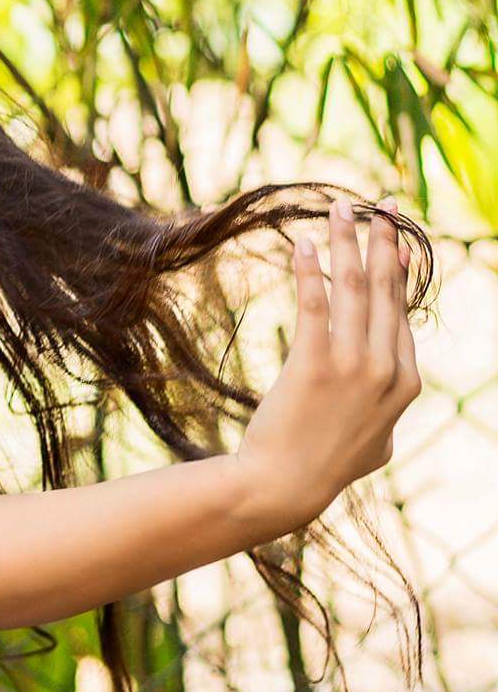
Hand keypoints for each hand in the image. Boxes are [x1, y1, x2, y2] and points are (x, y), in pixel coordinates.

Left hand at [234, 196, 421, 538]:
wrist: (285, 485)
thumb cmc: (326, 465)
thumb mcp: (376, 442)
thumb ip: (387, 414)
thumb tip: (390, 401)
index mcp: (406, 383)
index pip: (402, 314)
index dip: (398, 272)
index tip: (394, 241)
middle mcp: (388, 370)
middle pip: (387, 291)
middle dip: (383, 242)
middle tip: (378, 206)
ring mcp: (353, 367)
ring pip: (355, 289)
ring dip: (347, 242)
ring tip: (339, 208)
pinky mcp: (314, 366)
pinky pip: (315, 306)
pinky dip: (310, 271)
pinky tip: (303, 244)